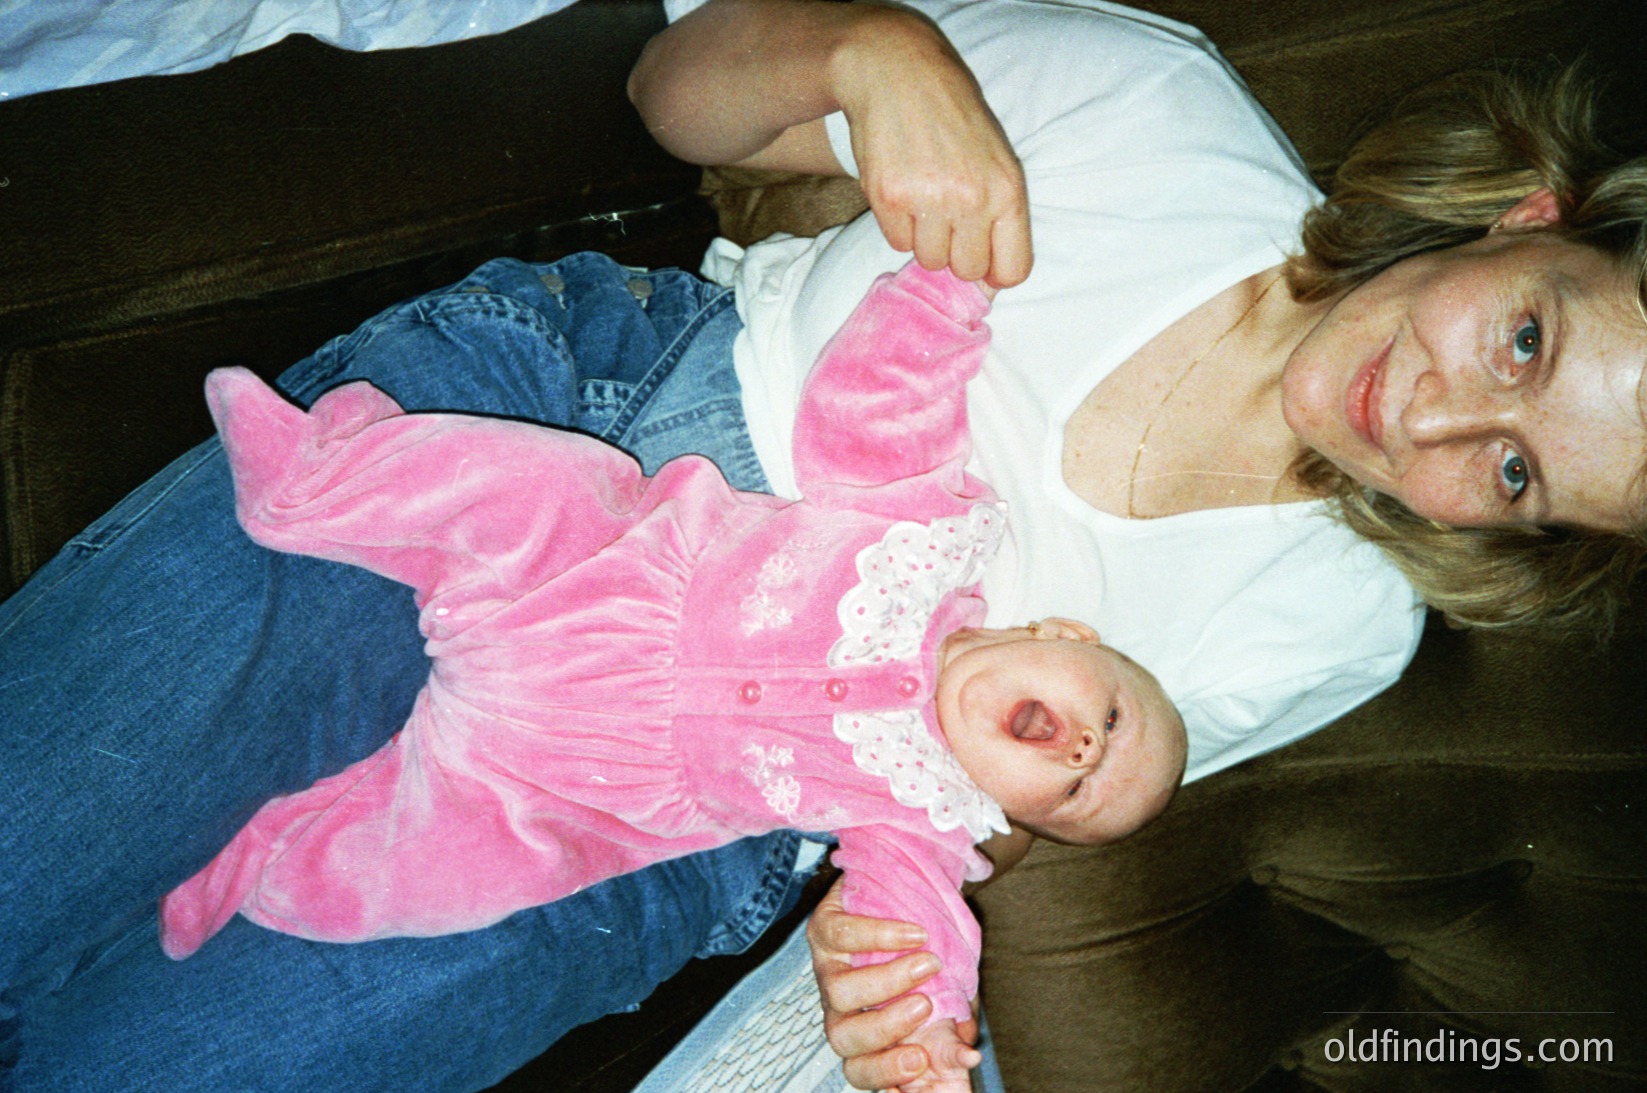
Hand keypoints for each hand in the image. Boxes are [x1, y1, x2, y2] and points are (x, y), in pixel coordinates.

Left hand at [807, 878, 979, 1090]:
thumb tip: (969, 1058)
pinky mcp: (823, 928)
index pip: (860, 1070)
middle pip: (842, 1038)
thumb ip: (951, 1036)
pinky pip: (840, 936)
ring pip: (840, 991)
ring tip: (930, 964)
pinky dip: (879, 935)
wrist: (905, 901)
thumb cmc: (923, 964)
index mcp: (864, 1035)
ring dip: (888, 980)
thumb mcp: (942, 1005)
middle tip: (925, 1006)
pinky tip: (915, 934)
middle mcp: (839, 1009)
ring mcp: (827, 969)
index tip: (920, 1060)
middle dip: (885, 1028)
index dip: (883, 1072)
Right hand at [833, 10, 1031, 287]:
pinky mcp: (888, 197)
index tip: (982, 261)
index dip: (995, 273)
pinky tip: (902, 191)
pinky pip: (896, 242)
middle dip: (956, 252)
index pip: (1012, 270)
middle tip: (947, 218)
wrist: (900, 72)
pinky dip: (898, 226)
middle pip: (966, 269)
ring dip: (924, 238)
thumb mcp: (996, 158)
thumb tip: (990, 284)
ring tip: (924, 199)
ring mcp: (928, 199)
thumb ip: (1000, 216)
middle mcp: (971, 200)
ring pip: (928, 259)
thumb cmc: (955, 118)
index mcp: (1008, 190)